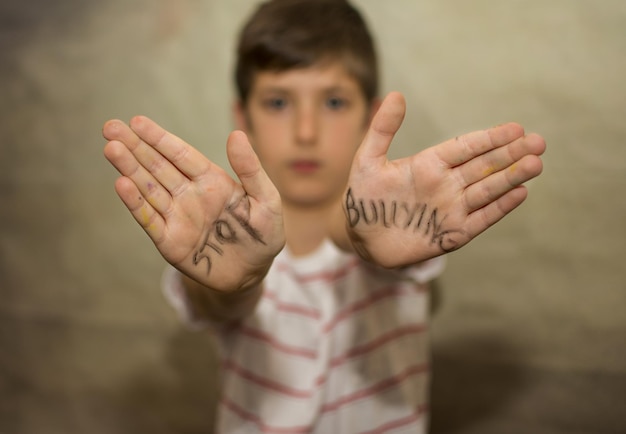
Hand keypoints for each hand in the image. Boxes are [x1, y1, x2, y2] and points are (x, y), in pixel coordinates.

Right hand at [103, 116, 284, 290]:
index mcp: (211, 181)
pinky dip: (136, 204)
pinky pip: (150, 220)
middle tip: (110, 126)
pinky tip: (121, 184)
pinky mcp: (170, 242)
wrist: (253, 274)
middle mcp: (190, 195)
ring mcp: (178, 217)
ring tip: (111, 148)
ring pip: (149, 188)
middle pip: (158, 166)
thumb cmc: (263, 236)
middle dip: (135, 147)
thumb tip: (236, 134)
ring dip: (130, 169)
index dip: (160, 138)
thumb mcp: (266, 200)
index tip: (138, 122)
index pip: (181, 155)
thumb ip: (250, 170)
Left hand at [343, 92, 544, 267]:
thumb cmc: (364, 198)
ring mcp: (451, 208)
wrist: (361, 237)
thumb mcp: (368, 161)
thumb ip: (382, 130)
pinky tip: (520, 194)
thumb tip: (394, 94)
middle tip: (538, 141)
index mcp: (429, 164)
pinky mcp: (452, 234)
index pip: (466, 147)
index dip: (490, 138)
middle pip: (484, 166)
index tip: (515, 128)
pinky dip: (499, 208)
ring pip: (488, 190)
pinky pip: (480, 219)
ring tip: (535, 163)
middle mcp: (446, 184)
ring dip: (511, 178)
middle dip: (510, 154)